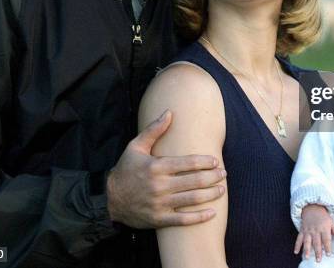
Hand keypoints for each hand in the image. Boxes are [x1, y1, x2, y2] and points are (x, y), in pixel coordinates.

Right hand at [106, 110, 226, 228]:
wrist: (110, 199)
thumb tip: (169, 112)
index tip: (216, 161)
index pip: (189, 163)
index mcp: (157, 166)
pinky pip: (183, 220)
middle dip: (213, 177)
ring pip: (192, 199)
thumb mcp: (136, 147)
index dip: (206, 162)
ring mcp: (160, 204)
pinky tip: (212, 212)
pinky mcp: (159, 219)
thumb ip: (154, 130)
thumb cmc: (126, 170)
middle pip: (195, 181)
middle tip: (223, 173)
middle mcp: (160, 186)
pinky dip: (199, 217)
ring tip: (221, 189)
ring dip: (211, 194)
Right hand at [295, 204, 333, 261]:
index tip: (328, 254)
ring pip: (307, 241)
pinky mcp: (302, 230)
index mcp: (324, 228)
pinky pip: (299, 238)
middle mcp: (315, 230)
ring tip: (307, 257)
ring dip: (306, 249)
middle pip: (316, 242)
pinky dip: (297, 245)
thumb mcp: (331, 221)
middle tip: (318, 260)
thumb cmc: (323, 216)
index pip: (326, 239)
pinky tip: (296, 252)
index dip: (327, 247)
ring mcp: (308, 231)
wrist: (312, 207)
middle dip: (317, 251)